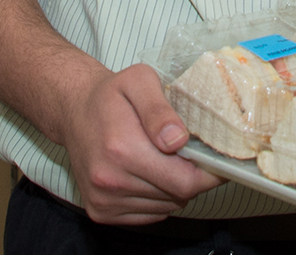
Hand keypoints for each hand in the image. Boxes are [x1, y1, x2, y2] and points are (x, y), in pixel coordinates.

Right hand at [61, 63, 222, 224]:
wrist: (74, 111)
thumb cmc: (112, 94)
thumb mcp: (139, 81)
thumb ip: (160, 110)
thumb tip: (178, 140)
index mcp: (122, 149)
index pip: (183, 181)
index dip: (209, 174)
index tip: (221, 159)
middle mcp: (110, 181)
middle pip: (177, 196)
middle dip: (195, 178)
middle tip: (198, 154)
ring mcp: (103, 201)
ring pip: (165, 207)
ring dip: (175, 188)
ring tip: (171, 159)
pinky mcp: (100, 212)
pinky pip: (147, 214)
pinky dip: (159, 197)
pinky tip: (154, 172)